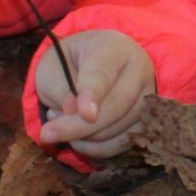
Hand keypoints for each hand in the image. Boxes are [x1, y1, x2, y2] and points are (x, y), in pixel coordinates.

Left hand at [32, 30, 155, 157]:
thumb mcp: (53, 68)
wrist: (91, 64)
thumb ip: (61, 89)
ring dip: (86, 137)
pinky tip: (78, 138)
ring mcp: (147, 94)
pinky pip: (124, 143)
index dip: (93, 95)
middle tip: (47, 134)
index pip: (103, 74)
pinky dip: (97, 148)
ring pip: (121, 128)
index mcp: (112, 47)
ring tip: (62, 122)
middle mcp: (138, 68)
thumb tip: (74, 113)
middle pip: (117, 105)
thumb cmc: (69, 64)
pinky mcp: (147, 119)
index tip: (85, 114)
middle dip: (81, 127)